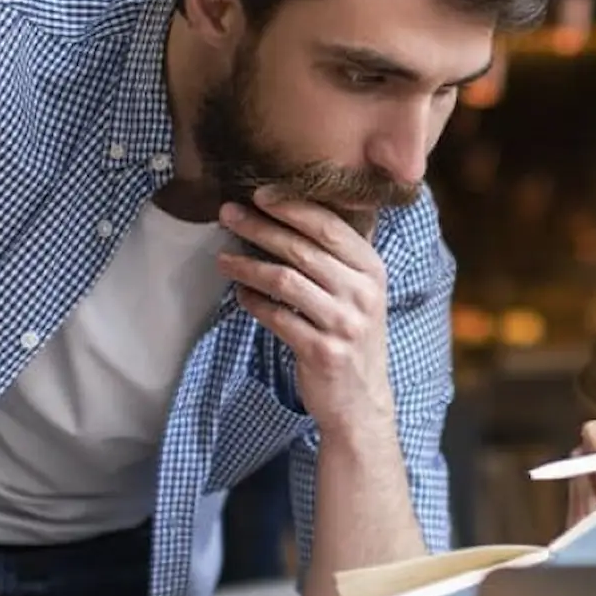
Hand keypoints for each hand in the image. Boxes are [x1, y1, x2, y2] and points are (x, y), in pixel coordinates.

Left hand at [217, 188, 393, 426]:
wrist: (362, 400)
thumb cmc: (351, 338)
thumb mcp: (359, 294)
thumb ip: (336, 259)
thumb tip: (285, 217)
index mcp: (373, 270)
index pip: (330, 227)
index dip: (292, 206)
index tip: (259, 195)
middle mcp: (363, 293)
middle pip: (302, 249)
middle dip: (259, 228)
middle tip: (228, 214)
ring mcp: (345, 324)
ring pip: (285, 281)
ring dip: (248, 266)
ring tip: (223, 259)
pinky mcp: (323, 351)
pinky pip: (277, 317)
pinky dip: (254, 303)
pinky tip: (241, 294)